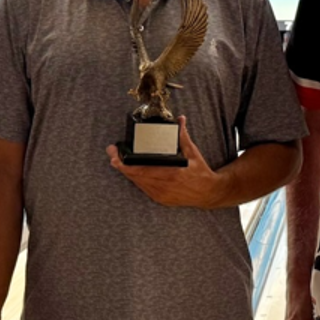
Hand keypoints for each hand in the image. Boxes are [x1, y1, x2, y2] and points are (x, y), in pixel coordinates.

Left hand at [106, 116, 223, 207]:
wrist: (208, 193)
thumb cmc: (200, 173)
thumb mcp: (192, 153)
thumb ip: (183, 136)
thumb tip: (180, 120)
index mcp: (170, 175)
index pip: (141, 171)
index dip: (125, 165)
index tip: (115, 157)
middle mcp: (163, 187)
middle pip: (135, 177)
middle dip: (121, 165)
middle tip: (112, 154)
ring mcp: (160, 195)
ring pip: (138, 183)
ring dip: (127, 172)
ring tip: (118, 161)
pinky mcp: (160, 199)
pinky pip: (144, 188)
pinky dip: (137, 179)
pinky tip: (132, 172)